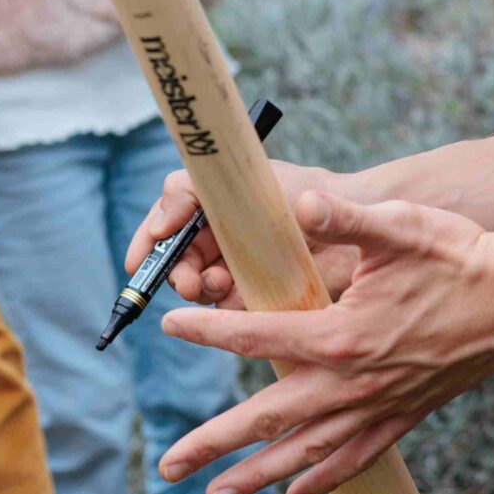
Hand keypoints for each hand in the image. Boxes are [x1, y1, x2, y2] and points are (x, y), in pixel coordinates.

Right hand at [124, 159, 362, 308]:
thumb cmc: (300, 189)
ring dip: (202, 290)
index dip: (146, 246)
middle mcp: (218, 242)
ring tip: (219, 284)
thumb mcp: (238, 180)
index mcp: (209, 210)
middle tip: (189, 281)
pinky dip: (229, 312)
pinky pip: (231, 314)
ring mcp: (238, 271)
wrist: (356, 218)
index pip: (164, 228)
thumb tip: (157, 226)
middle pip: (178, 264)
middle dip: (176, 274)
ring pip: (202, 291)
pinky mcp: (260, 298)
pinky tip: (240, 300)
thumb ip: (188, 192)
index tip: (136, 263)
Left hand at [154, 190, 493, 493]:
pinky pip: (355, 458)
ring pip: (306, 452)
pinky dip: (323, 480)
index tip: (171, 327)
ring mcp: (381, 406)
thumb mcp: (400, 225)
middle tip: (167, 466)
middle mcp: (356, 382)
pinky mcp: (405, 415)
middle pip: (268, 419)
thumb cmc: (462, 255)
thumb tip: (299, 199)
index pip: (259, 336)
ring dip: (257, 476)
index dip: (210, 331)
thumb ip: (343, 216)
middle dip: (214, 443)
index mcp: (344, 334)